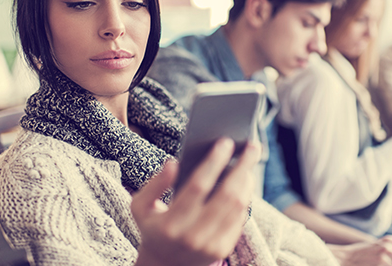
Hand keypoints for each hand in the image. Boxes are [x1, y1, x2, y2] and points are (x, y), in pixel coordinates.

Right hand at [131, 138, 260, 265]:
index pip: (198, 186)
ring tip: (249, 160)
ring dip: (247, 180)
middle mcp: (193, 237)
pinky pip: (240, 218)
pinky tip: (245, 180)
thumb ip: (154, 184)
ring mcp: (211, 245)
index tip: (225, 142)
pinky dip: (245, 196)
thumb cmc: (153, 227)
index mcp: (170, 224)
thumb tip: (174, 163)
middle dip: (242, 166)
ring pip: (238, 206)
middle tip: (251, 145)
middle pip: (226, 195)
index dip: (214, 162)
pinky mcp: (223, 249)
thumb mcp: (140, 207)